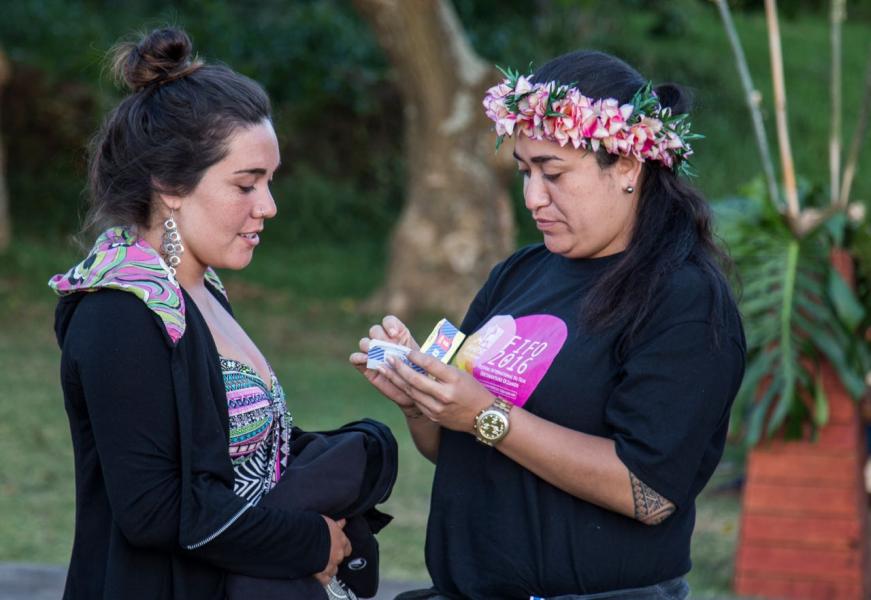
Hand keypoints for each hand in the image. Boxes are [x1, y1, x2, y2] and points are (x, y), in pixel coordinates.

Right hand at [313, 516, 351, 585]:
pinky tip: (316, 573)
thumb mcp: (326, 522)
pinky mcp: (321, 574)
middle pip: (339, 559)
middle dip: (332, 558)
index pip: (347, 547)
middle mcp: (338, 553)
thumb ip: (336, 525)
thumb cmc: (311, 527)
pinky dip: (322, 578)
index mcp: (340, 540)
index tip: (335, 547)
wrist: (299, 537)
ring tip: (318, 564)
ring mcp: (330, 564)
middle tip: (323, 554)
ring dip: (327, 568)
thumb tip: (343, 522)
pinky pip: (325, 580)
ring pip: (333, 570)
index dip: (341, 548)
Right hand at [349, 315, 423, 417]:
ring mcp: (373, 354)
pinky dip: (358, 357)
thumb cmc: (420, 374)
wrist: (414, 392)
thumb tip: (404, 348)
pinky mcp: (365, 367)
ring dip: (369, 346)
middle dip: (380, 336)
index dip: (390, 325)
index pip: (388, 321)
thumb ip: (413, 351)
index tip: (395, 335)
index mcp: (398, 335)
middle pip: (374, 330)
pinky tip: (367, 361)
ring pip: (364, 342)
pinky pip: (355, 358)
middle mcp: (384, 342)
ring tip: (377, 355)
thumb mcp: (421, 359)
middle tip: (387, 347)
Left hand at [377, 350, 493, 431]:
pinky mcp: (434, 416)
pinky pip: (416, 402)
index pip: (431, 364)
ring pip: (412, 392)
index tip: (406, 352)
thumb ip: (441, 369)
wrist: (485, 418)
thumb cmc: (474, 391)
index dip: (416, 357)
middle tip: (388, 358)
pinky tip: (398, 384)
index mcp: (455, 379)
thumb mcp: (462, 374)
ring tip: (385, 370)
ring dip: (396, 380)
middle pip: (416, 380)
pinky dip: (406, 391)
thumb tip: (419, 360)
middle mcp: (445, 394)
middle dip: (399, 368)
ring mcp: (438, 408)